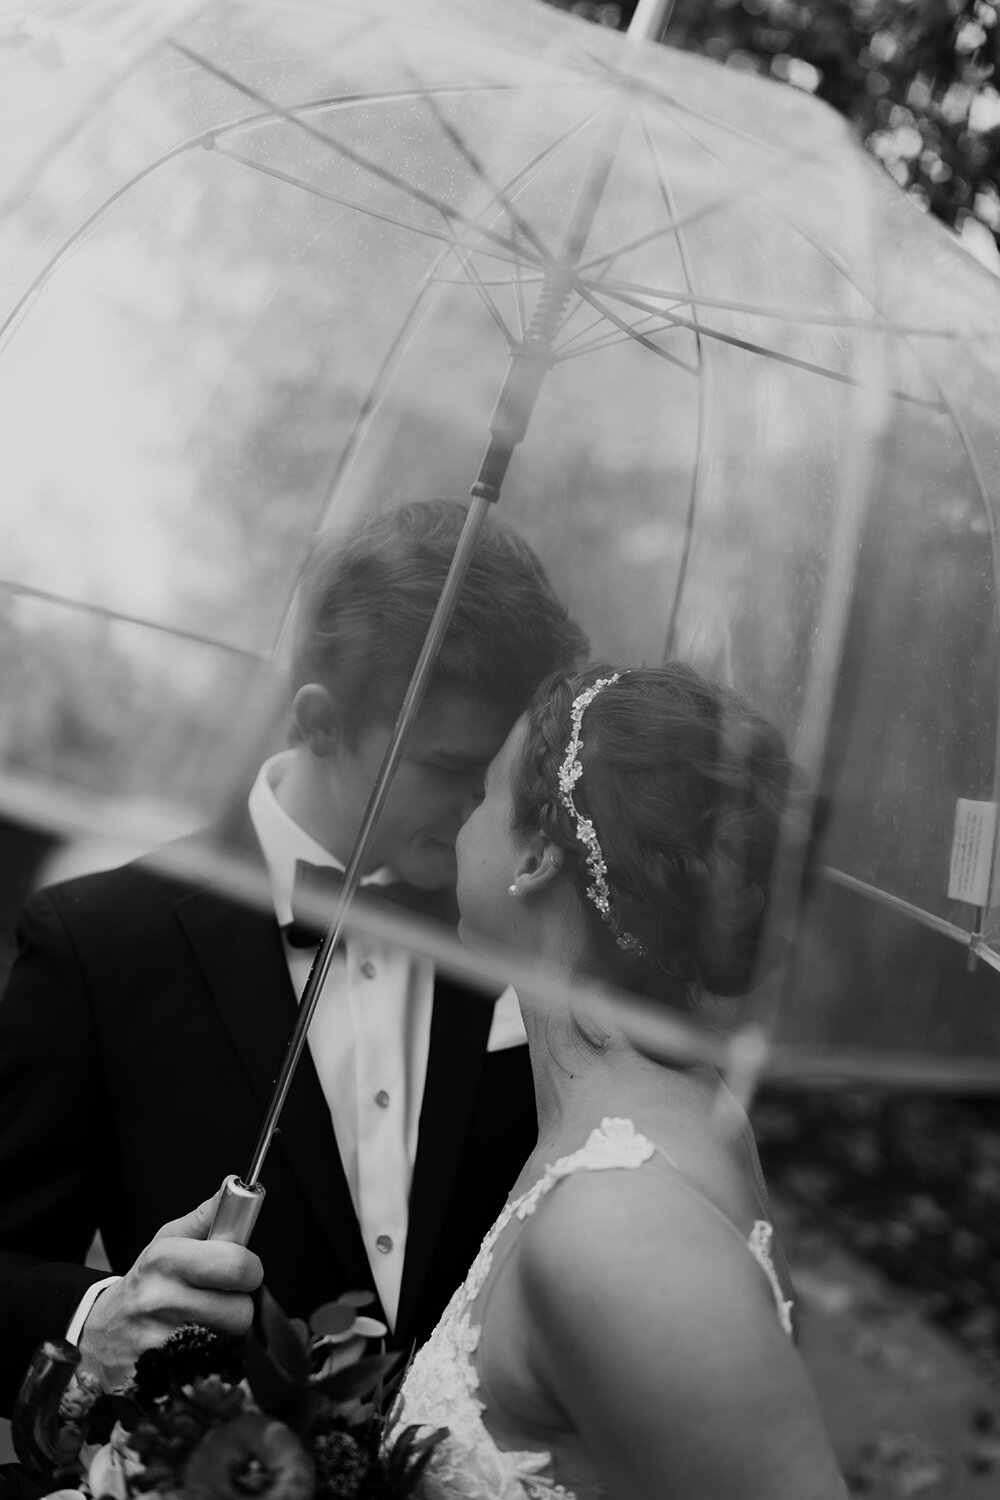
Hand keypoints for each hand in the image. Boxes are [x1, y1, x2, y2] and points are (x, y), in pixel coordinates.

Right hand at [77, 1191, 263, 1390]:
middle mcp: (160, 1300)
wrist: (100, 1335)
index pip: (237, 1265)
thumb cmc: (147, 1282)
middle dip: (241, 1303)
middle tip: (224, 1297)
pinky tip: (193, 1344)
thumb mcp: (168, 1241)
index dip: (250, 1268)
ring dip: (226, 1331)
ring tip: (204, 1319)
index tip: (241, 1269)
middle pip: (242, 1310)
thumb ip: (207, 1216)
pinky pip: (214, 1364)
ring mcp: (160, 1343)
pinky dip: (212, 1355)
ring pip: (231, 1340)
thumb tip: (234, 1183)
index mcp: (166, 1259)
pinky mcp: (162, 1376)